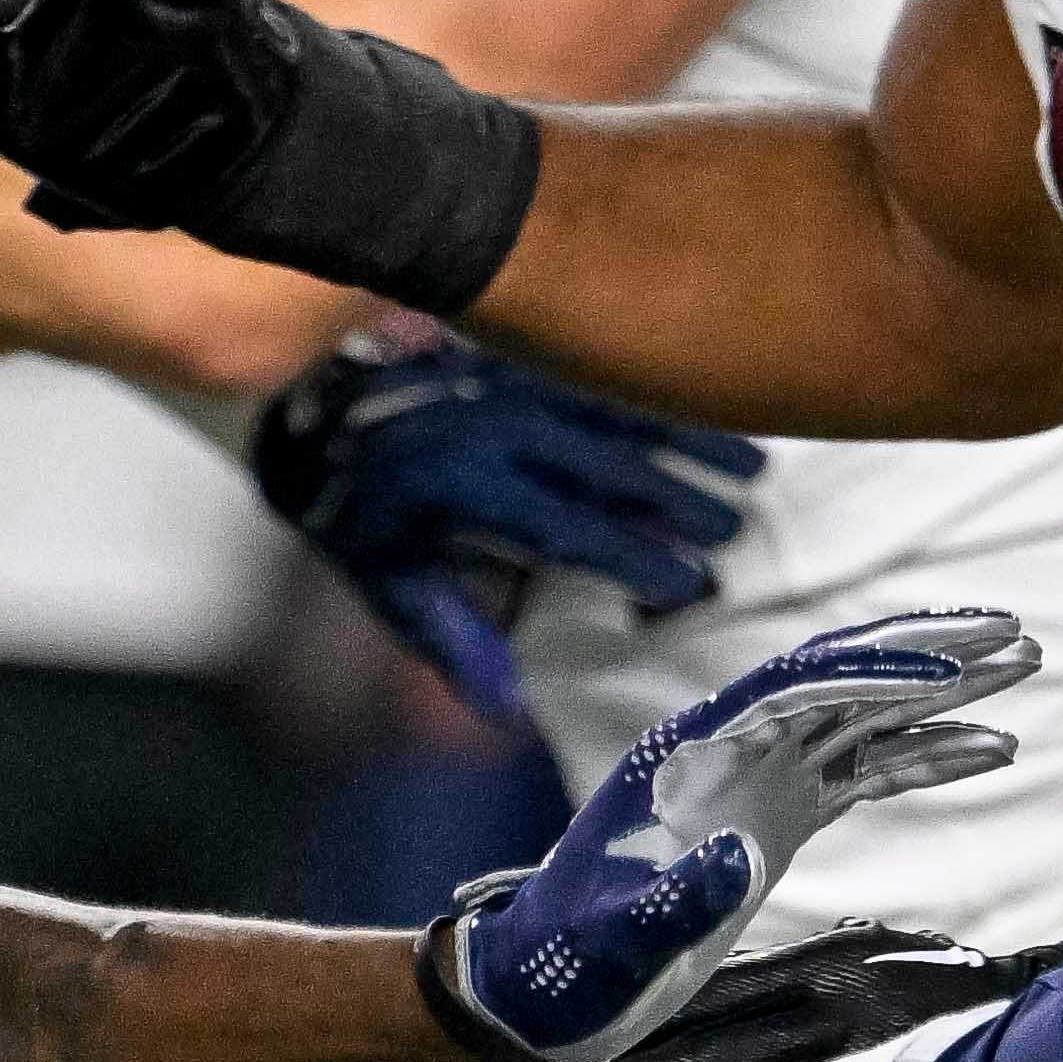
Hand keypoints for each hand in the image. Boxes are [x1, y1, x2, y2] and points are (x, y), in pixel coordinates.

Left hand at [252, 330, 763, 723]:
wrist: (310, 410)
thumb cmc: (360, 517)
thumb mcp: (391, 587)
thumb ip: (455, 643)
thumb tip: (508, 712)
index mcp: (458, 490)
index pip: (563, 528)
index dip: (629, 556)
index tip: (686, 584)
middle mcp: (488, 427)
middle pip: (602, 465)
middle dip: (677, 498)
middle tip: (735, 531)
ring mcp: (505, 380)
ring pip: (614, 407)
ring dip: (686, 438)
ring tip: (752, 469)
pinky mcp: (515, 350)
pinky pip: (599, 369)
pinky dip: (657, 394)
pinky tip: (709, 405)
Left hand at [423, 608, 1031, 1061]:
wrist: (541, 990)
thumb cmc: (567, 964)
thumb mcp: (614, 940)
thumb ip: (673, 900)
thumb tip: (738, 855)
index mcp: (686, 756)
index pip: (789, 689)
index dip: (867, 674)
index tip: (943, 675)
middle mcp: (727, 748)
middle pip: (840, 677)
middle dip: (927, 654)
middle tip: (1017, 636)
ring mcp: (758, 777)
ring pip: (865, 715)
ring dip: (944, 692)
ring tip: (1026, 668)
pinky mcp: (779, 815)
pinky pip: (866, 769)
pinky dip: (927, 755)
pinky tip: (994, 748)